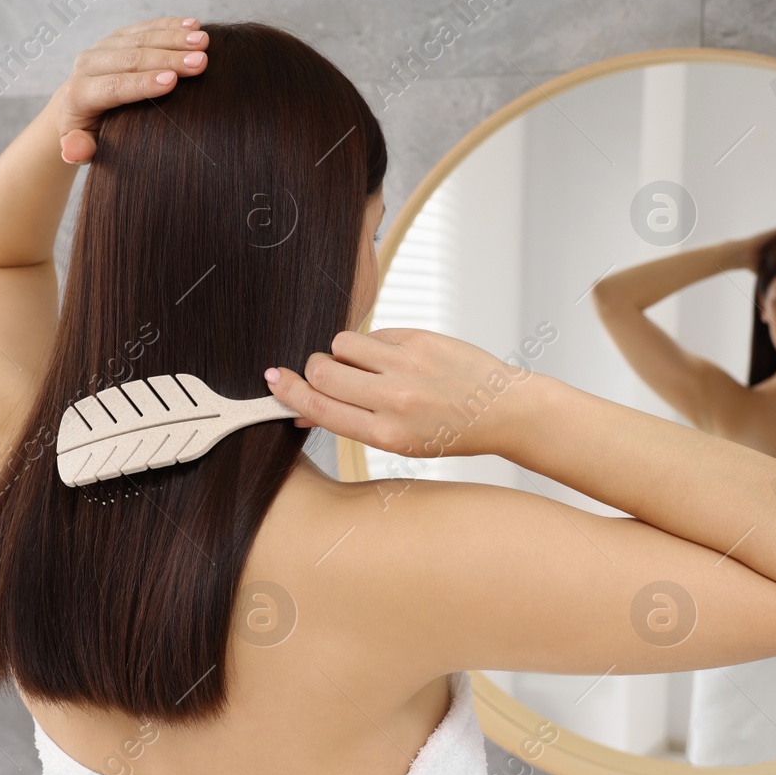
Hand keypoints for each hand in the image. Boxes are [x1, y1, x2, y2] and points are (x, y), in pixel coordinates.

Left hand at [52, 16, 208, 163]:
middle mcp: (89, 64)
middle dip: (168, 59)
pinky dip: (171, 25)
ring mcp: (105, 46)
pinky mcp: (119, 36)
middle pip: (132, 59)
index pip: (113, 87)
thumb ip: (77, 148)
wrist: (77, 106)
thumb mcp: (79, 146)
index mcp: (80, 93)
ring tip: (204, 42)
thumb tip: (74, 151)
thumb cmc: (88, 133)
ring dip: (175, 38)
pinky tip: (194, 24)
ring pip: (141, 39)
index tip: (172, 80)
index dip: (142, 83)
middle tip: (200, 62)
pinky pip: (146, 27)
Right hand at [264, 328, 532, 459]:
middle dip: (316, 367)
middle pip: (322, 368)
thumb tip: (304, 409)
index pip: (319, 406)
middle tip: (331, 373)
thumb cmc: (449, 430)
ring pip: (342, 342)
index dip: (288, 391)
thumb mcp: (399, 441)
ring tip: (367, 365)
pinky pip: (374, 333)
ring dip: (343, 352)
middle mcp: (394, 399)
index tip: (272, 380)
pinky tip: (396, 359)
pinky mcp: (420, 339)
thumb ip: (350, 423)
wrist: (503, 409)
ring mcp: (407, 365)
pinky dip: (375, 344)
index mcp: (385, 433)